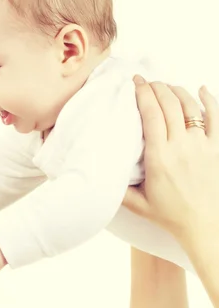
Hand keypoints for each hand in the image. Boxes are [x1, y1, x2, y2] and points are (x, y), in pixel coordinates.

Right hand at [123, 76, 218, 245]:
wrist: (204, 225)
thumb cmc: (170, 216)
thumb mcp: (138, 205)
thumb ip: (118, 190)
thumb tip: (101, 175)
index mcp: (159, 158)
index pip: (151, 115)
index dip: (143, 94)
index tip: (136, 83)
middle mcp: (181, 147)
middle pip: (169, 104)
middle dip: (157, 87)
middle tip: (147, 82)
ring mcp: (202, 146)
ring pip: (191, 107)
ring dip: (178, 91)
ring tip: (167, 86)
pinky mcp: (217, 149)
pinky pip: (216, 117)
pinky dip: (210, 100)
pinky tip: (202, 89)